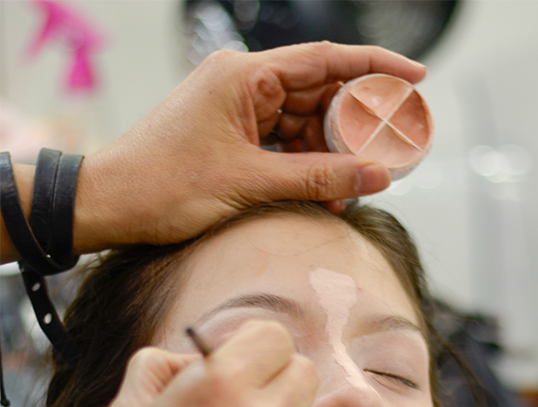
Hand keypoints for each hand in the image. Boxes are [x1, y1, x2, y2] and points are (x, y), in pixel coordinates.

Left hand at [74, 42, 425, 249]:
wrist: (110, 205)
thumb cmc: (163, 185)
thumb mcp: (249, 183)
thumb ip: (317, 178)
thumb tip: (376, 176)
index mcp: (244, 75)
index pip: (325, 59)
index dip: (374, 67)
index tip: (415, 77)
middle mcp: (243, 84)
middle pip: (320, 93)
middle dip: (356, 125)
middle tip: (392, 150)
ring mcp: (237, 110)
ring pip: (304, 125)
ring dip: (330, 156)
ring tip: (353, 188)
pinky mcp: (231, 136)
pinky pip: (282, 145)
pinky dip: (304, 168)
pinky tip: (323, 194)